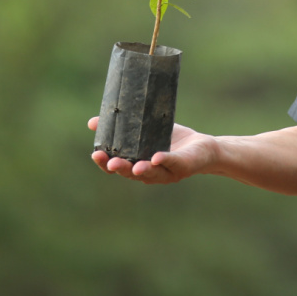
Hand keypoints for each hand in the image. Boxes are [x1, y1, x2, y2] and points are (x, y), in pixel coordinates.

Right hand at [88, 117, 216, 184]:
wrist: (203, 148)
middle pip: (131, 173)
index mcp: (137, 165)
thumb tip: (92, 122)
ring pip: (152, 173)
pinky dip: (165, 160)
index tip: (96, 153)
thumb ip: (123, 127)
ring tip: (134, 166)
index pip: (117, 168)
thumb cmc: (172, 141)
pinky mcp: (184, 166)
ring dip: (142, 170)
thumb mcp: (146, 131)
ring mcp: (167, 172)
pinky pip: (173, 163)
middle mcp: (150, 173)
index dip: (105, 163)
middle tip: (110, 163)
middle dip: (120, 168)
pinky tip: (157, 157)